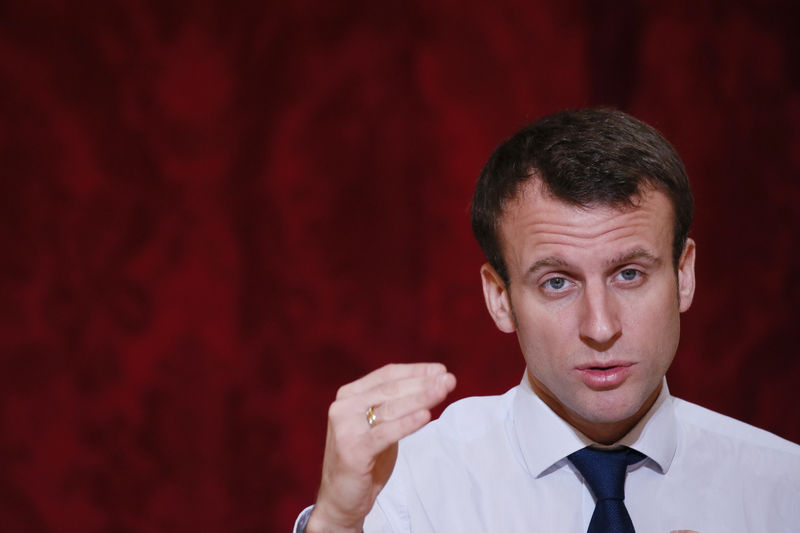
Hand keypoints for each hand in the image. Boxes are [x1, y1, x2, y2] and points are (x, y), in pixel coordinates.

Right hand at [306, 363, 456, 532]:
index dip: (415, 371)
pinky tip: (426, 416)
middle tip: (449, 380)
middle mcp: (344, 406)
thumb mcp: (380, 425)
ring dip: (420, 398)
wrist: (341, 498)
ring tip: (442, 392)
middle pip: (390, 389)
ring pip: (390, 408)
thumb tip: (431, 384)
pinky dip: (407, 423)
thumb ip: (396, 406)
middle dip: (423, 384)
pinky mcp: (352, 450)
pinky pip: (385, 433)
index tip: (441, 370)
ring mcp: (346, 427)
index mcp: (350, 395)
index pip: (387, 375)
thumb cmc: (366, 459)